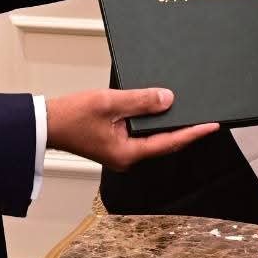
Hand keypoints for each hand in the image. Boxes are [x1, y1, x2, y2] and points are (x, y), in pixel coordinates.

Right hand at [46, 88, 218, 170]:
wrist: (45, 124)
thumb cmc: (71, 117)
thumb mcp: (109, 103)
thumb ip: (140, 101)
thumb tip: (167, 99)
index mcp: (128, 153)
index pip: (169, 143)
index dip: (193, 133)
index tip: (212, 125)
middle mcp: (127, 157)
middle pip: (163, 142)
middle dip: (184, 129)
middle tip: (205, 116)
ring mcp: (120, 152)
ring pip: (152, 138)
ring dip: (167, 124)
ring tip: (186, 110)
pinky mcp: (114, 144)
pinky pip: (140, 134)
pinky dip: (151, 122)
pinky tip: (157, 109)